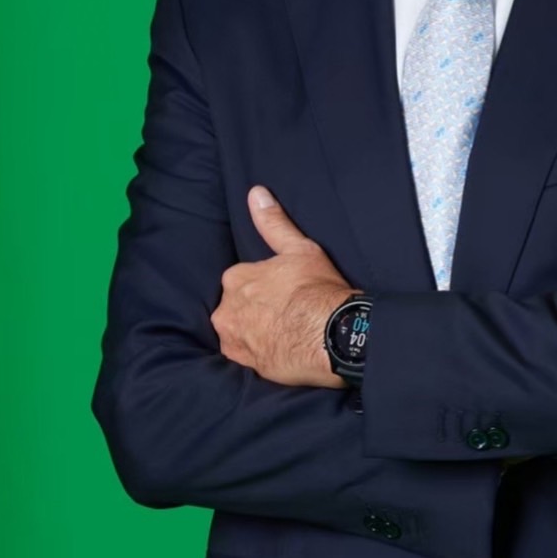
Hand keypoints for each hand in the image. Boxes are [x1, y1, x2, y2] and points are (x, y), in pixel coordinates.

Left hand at [211, 187, 355, 386]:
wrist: (330, 335)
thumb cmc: (317, 289)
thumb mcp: (299, 249)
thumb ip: (273, 222)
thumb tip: (256, 193)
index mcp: (235, 278)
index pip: (243, 281)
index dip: (265, 287)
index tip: (284, 293)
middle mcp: (226, 309)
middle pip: (237, 307)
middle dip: (255, 311)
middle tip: (285, 315)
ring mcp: (233, 339)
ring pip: (239, 332)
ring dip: (254, 333)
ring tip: (283, 335)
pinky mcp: (243, 364)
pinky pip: (245, 356)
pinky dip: (258, 353)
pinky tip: (278, 351)